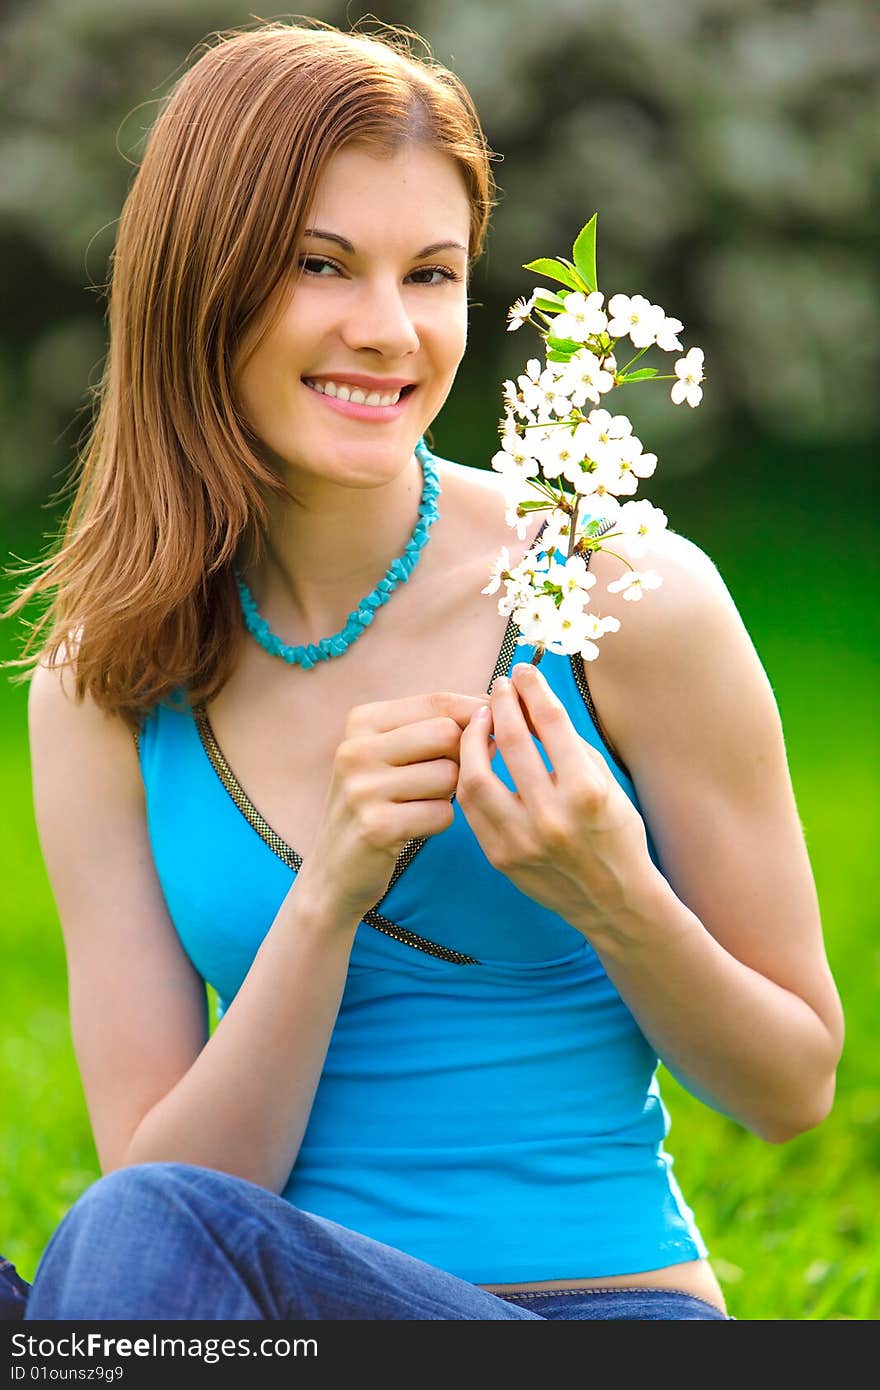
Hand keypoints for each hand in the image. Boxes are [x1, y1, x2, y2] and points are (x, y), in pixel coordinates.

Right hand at [300, 690, 488, 923]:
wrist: (335, 869)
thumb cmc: (379, 804)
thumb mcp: (393, 756)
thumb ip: (435, 730)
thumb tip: (494, 713)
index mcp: (362, 721)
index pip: (438, 702)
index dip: (476, 713)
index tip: (492, 729)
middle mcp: (356, 750)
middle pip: (447, 734)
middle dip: (462, 757)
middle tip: (448, 778)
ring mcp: (362, 789)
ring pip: (449, 775)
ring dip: (449, 795)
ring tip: (422, 804)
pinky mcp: (376, 827)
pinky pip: (442, 814)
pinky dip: (439, 822)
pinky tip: (414, 828)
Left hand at [455, 661, 654, 937]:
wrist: (614, 901)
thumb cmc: (615, 834)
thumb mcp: (606, 784)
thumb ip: (568, 745)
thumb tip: (532, 704)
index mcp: (586, 791)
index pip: (551, 722)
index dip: (533, 688)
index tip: (523, 671)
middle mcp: (552, 816)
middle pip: (511, 740)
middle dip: (502, 702)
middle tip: (499, 686)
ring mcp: (522, 839)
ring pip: (475, 776)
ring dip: (473, 740)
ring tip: (481, 721)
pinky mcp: (501, 857)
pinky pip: (471, 808)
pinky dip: (470, 777)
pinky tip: (476, 759)